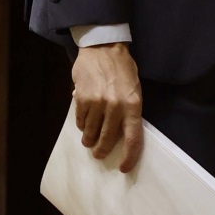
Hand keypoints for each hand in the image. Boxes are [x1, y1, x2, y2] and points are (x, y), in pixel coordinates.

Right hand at [71, 42, 143, 172]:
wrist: (103, 47)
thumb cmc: (122, 68)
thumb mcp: (134, 88)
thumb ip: (129, 110)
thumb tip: (121, 132)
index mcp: (133, 104)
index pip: (133, 138)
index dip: (129, 156)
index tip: (123, 167)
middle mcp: (116, 106)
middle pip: (107, 140)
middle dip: (102, 151)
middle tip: (99, 154)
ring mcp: (98, 103)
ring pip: (91, 133)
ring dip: (89, 139)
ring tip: (89, 140)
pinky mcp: (82, 99)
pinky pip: (80, 121)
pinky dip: (81, 125)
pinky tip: (84, 122)